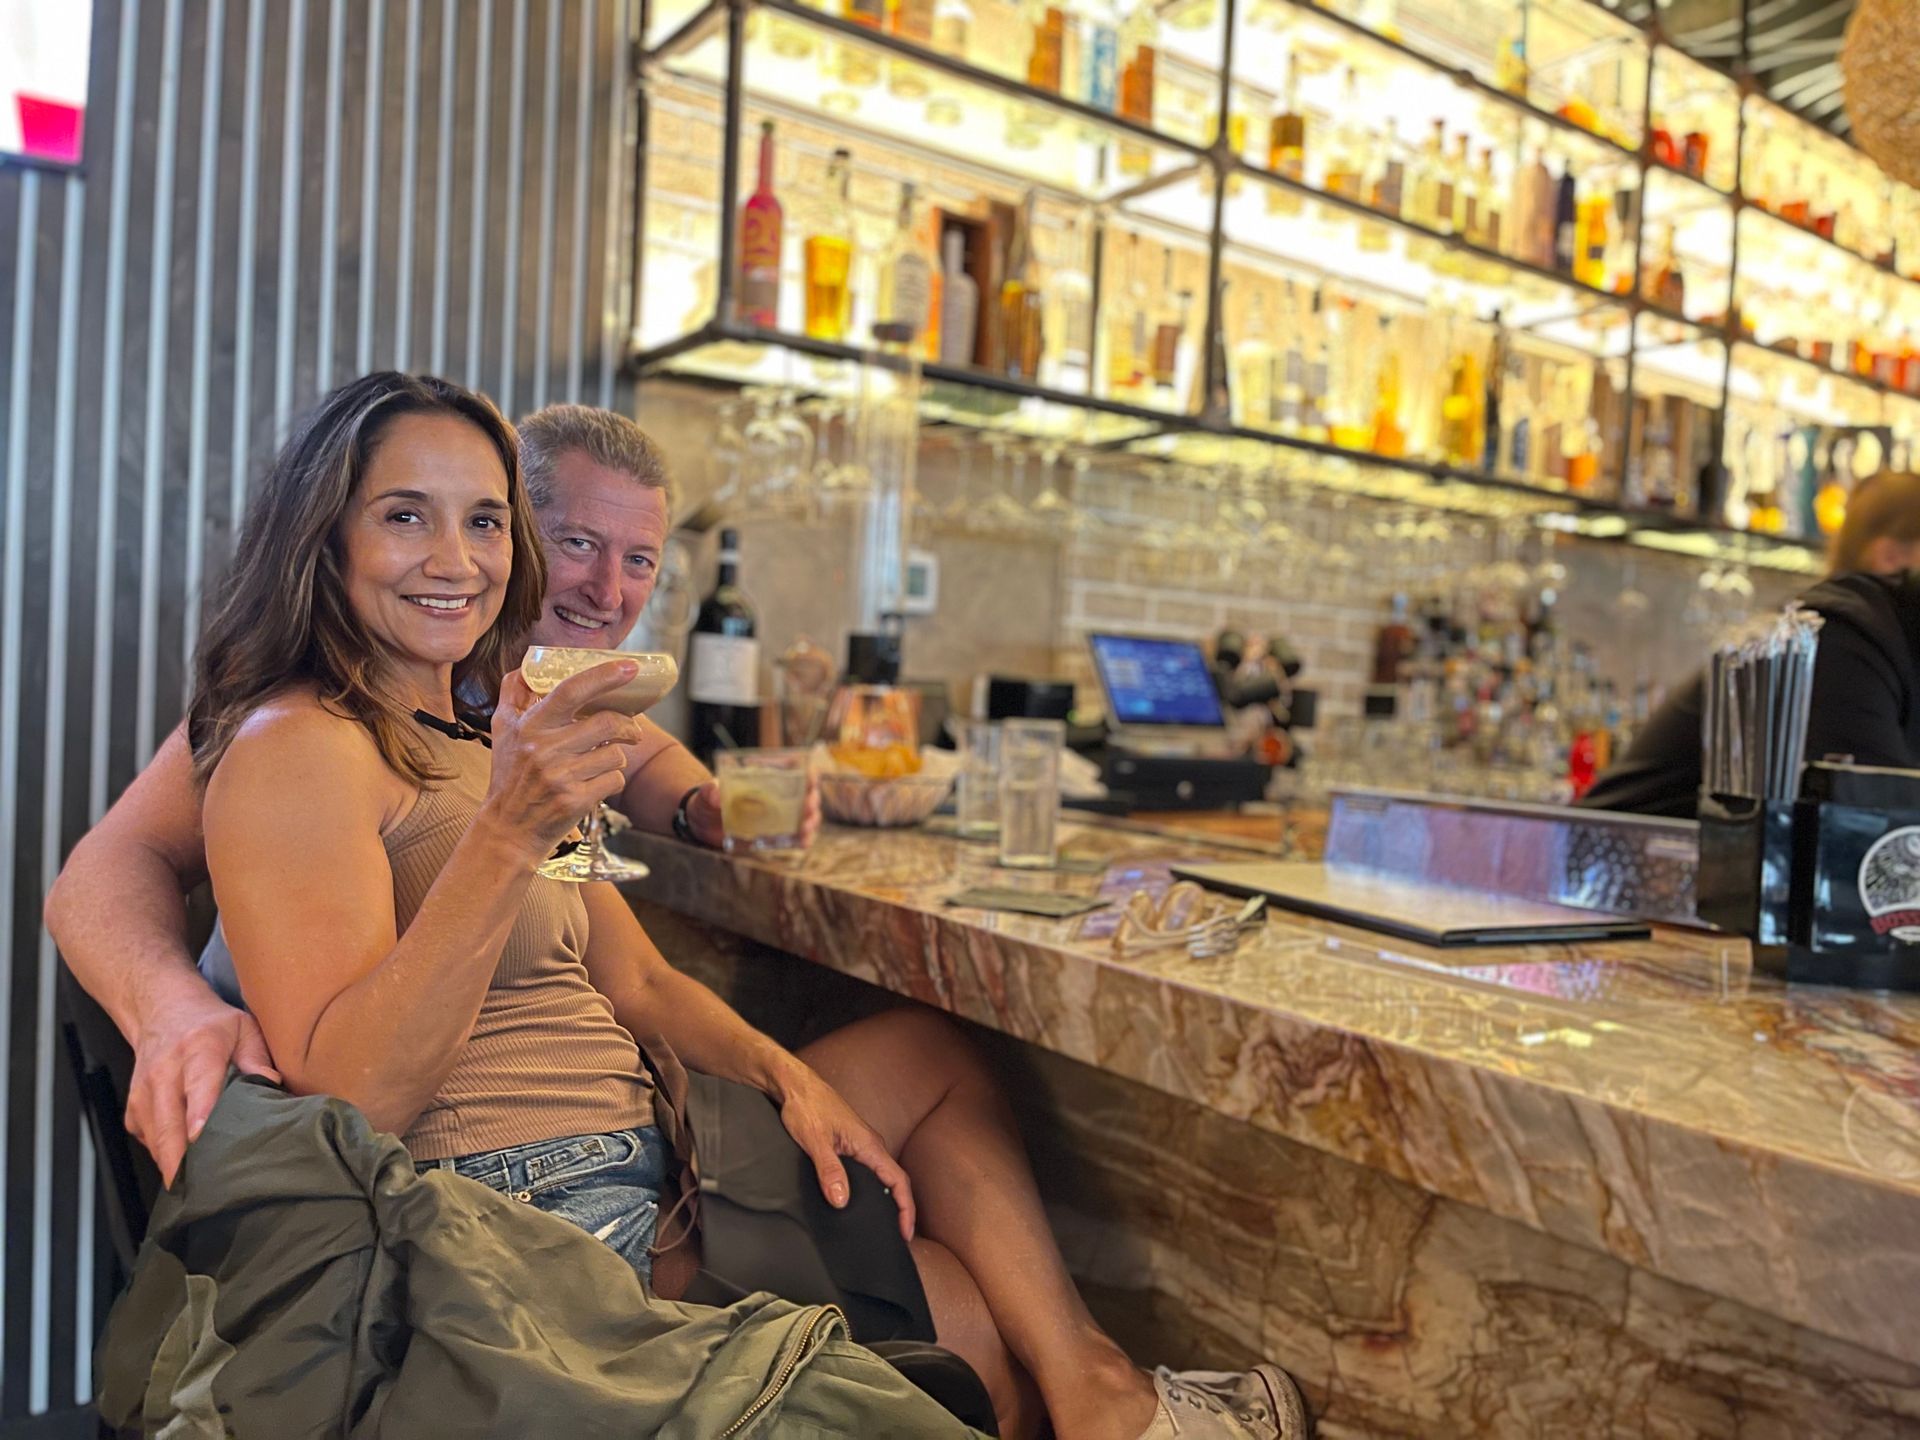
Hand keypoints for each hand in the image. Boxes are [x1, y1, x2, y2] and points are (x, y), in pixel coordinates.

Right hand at [126, 987, 280, 1185]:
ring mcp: (143, 1092)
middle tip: (204, 1192)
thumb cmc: (211, 1024)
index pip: (198, 1086)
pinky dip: (164, 1156)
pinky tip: (185, 1167)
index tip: (202, 1140)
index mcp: (198, 1049)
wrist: (162, 1010)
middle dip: (182, 1160)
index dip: (199, 1115)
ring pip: (155, 1139)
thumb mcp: (244, 1027)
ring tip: (198, 1191)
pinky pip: (148, 1141)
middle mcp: (165, 1072)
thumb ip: (258, 1056)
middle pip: (169, 1124)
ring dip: (173, 1165)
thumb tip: (272, 1084)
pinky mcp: (133, 1109)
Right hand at [484, 665, 645, 863]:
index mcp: (531, 726)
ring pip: (615, 753)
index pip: (570, 690)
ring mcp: (561, 776)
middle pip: (608, 722)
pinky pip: (615, 780)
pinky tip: (596, 784)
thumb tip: (524, 668)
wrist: (507, 831)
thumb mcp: (501, 732)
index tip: (629, 667)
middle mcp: (545, 749)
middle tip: (632, 730)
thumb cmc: (509, 778)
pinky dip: (613, 781)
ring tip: (602, 762)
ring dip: (616, 757)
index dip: (603, 676)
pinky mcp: (576, 800)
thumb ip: (512, 696)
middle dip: (629, 726)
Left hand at [685, 771, 821, 848]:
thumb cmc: (709, 802)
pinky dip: (804, 839)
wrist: (705, 824)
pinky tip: (802, 842)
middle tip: (807, 806)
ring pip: (807, 816)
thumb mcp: (707, 795)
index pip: (795, 770)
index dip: (807, 773)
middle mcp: (780, 796)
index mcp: (768, 779)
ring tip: (805, 826)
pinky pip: (797, 837)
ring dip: (811, 821)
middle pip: (807, 794)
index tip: (810, 778)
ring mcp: (782, 816)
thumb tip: (714, 791)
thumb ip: (710, 792)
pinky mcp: (778, 835)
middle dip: (812, 800)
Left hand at [773, 1062, 914, 1243]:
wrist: (793, 1084)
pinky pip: (868, 1171)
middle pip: (894, 1181)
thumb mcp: (815, 1141)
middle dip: (900, 1209)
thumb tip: (841, 1201)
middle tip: (896, 1237)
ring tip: (882, 1225)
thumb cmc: (805, 1106)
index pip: (898, 1181)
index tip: (905, 1233)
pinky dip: (871, 1190)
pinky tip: (859, 1201)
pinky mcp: (848, 1145)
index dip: (906, 1209)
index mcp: (869, 1144)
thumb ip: (829, 1170)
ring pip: (881, 1176)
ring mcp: (860, 1144)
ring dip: (886, 1200)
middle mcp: (870, 1144)